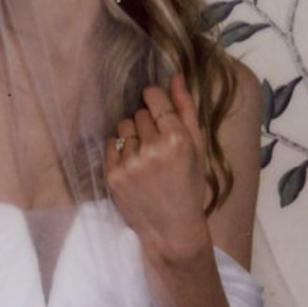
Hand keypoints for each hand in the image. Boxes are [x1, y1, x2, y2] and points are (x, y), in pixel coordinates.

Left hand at [104, 74, 211, 268]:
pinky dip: (120, 151)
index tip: (155, 106)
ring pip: (123, 128)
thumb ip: (186, 109)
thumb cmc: (189, 186)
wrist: (173, 230)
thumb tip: (175, 76)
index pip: (154, 99)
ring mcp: (130, 164)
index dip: (153, 100)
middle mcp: (153, 149)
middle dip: (147, 124)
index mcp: (177, 140)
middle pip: (139, 113)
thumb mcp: (197, 147)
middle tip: (158, 144)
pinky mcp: (113, 176)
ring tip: (146, 158)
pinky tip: (134, 167)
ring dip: (133, 137)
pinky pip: (110, 145)